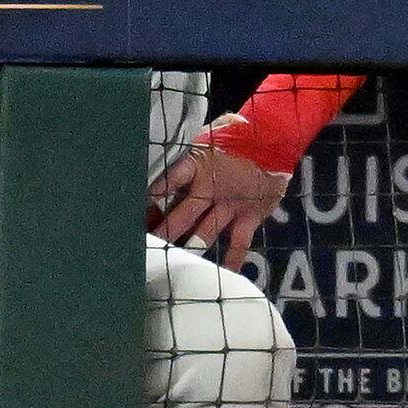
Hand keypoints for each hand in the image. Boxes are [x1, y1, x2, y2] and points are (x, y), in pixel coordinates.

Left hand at [149, 146, 284, 265]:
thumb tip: (166, 146)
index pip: (168, 181)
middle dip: (164, 231)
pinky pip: (239, 242)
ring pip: (205, 232)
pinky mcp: (249, 216)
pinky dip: (232, 260)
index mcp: (197, 165)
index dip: (152, 196)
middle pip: (182, 215)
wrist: (275, 136)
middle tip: (145, 248)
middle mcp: (211, 188)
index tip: (133, 211)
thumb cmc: (238, 133)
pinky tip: (222, 275)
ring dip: (189, 247)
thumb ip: (189, 148)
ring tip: (171, 263)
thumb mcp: (208, 133)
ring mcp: (230, 205)